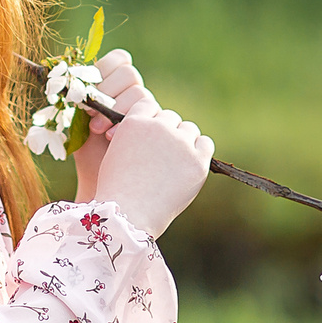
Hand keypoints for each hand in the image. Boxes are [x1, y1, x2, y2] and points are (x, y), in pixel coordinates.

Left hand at [72, 48, 159, 201]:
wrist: (102, 182)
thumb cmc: (88, 153)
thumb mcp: (77, 123)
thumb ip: (78, 99)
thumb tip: (63, 77)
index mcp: (115, 85)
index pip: (119, 59)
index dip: (104, 68)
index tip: (84, 90)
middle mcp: (133, 94)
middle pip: (128, 73)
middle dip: (107, 90)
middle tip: (89, 113)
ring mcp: (148, 110)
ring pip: (139, 92)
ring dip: (115, 108)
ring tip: (98, 130)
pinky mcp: (157, 127)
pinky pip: (151, 113)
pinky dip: (127, 122)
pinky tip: (112, 138)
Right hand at [91, 105, 211, 238]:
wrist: (128, 216)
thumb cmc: (117, 190)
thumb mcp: (116, 153)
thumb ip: (135, 135)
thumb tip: (159, 126)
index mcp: (134, 122)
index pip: (149, 106)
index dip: (149, 121)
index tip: (147, 136)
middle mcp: (158, 127)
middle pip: (170, 117)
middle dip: (166, 132)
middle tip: (161, 155)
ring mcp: (180, 143)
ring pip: (189, 130)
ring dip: (184, 140)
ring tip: (174, 162)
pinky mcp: (197, 161)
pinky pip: (205, 144)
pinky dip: (199, 151)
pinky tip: (190, 163)